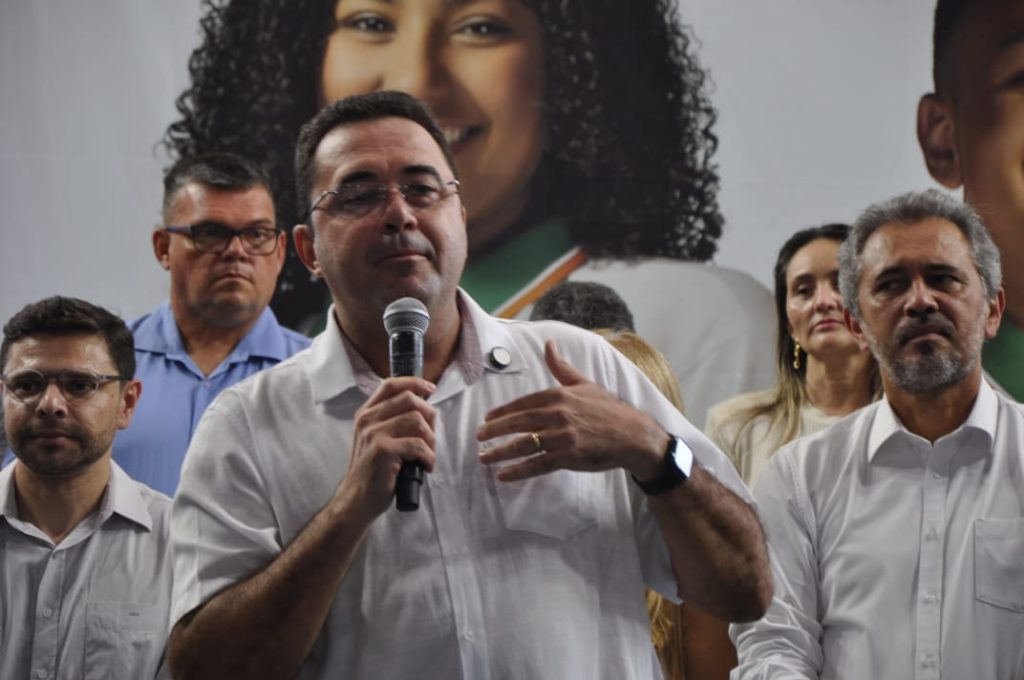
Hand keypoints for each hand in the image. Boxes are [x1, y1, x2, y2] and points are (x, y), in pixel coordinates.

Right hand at [332, 377, 436, 522]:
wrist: (357, 499)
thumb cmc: (373, 471)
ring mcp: (373, 433)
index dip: (414, 383)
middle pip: (409, 400)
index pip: (391, 384)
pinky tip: (425, 467)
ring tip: (427, 455)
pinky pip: (418, 445)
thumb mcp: (376, 439)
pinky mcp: (382, 450)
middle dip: (429, 416)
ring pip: (417, 421)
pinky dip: (429, 457)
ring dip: (431, 440)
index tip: (431, 390)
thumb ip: (392, 421)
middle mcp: (367, 419)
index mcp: (366, 414)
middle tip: (431, 437)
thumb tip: (424, 408)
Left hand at [476, 341, 667, 481]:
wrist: (632, 435)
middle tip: (477, 437)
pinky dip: (518, 470)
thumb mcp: (584, 383)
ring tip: (484, 458)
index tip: (487, 419)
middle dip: (494, 431)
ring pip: (524, 444)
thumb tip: (548, 344)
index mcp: (559, 395)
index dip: (502, 412)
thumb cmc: (608, 409)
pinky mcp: (568, 456)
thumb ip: (561, 367)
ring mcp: (562, 436)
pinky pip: (537, 464)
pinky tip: (504, 475)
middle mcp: (558, 414)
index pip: (523, 403)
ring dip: (500, 452)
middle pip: (518, 423)